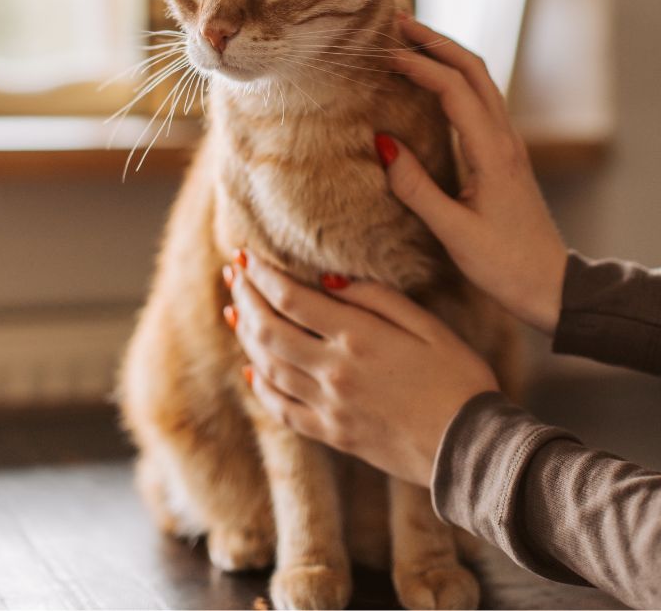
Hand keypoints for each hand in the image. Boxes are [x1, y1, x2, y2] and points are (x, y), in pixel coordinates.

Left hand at [226, 251, 498, 487]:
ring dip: (244, 335)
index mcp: (358, 338)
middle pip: (268, 329)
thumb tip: (327, 278)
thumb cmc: (458, 378)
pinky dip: (260, 388)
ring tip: (233, 311)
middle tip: (233, 274)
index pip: (291, 298)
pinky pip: (281, 410)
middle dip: (244, 298)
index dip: (261, 275)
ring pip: (267, 366)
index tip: (246, 255)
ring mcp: (329, 406)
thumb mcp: (427, 325)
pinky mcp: (332, 435)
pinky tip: (251, 370)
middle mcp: (334, 372)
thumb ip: (376, 298)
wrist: (472, 449)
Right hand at [384, 16, 567, 333]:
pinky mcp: (503, 155)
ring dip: (446, 54)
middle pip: (474, 69)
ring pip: (480, 80)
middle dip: (436, 40)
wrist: (550, 283)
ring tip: (409, 40)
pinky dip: (453, 79)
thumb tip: (382, 142)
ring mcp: (507, 144)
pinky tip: (431, 84)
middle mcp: (504, 139)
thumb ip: (415, 188)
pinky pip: (480, 100)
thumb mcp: (453, 232)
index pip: (454, 89)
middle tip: (396, 22)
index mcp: (492, 153)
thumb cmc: (504, 264)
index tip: (382, 55)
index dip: (418, 65)